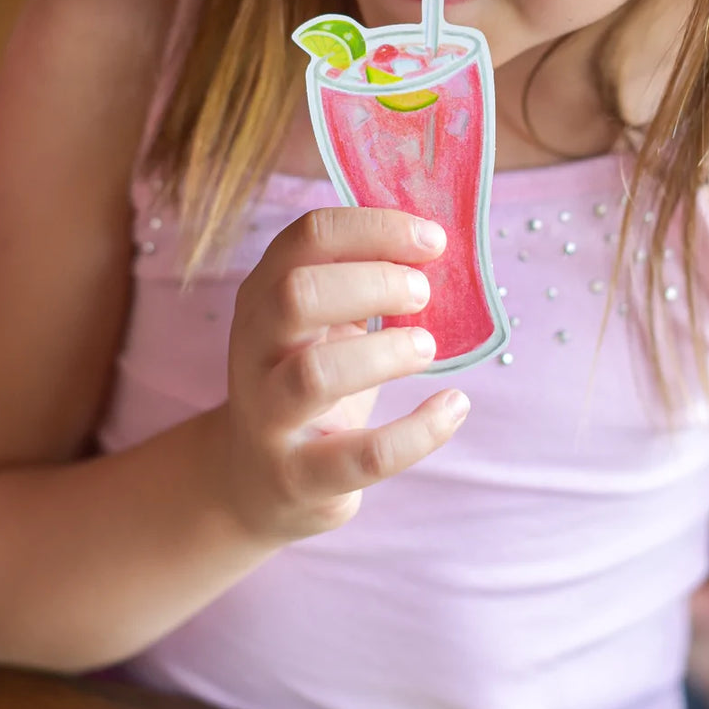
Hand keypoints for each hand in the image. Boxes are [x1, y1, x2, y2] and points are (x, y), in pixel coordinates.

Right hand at [220, 206, 466, 541]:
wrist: (254, 480)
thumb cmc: (307, 380)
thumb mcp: (320, 324)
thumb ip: (361, 282)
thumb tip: (433, 246)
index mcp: (263, 296)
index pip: (309, 237)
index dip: (376, 228)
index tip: (432, 241)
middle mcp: (254, 350)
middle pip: (298, 294)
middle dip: (373, 282)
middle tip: (422, 293)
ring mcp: (269, 416)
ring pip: (316, 374)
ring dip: (385, 352)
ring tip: (426, 347)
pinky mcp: (299, 476)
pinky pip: (364, 455)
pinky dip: (420, 430)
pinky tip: (453, 406)